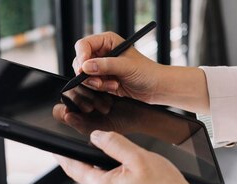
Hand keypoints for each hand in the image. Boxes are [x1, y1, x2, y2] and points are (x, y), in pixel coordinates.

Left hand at [56, 130, 194, 183]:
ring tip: (144, 177)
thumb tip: (97, 136)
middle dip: (104, 165)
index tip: (56, 149)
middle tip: (126, 160)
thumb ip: (115, 144)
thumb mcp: (140, 158)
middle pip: (95, 177)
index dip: (63, 156)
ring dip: (120, 178)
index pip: (74, 168)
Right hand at [73, 32, 209, 112]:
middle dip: (88, 74)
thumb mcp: (126, 67)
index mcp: (107, 41)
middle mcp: (102, 52)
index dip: (81, 56)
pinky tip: (115, 87)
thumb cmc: (146, 72)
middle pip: (80, 61)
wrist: (155, 87)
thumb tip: (86, 67)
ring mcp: (102, 66)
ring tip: (113, 84)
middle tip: (98, 82)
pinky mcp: (103, 79)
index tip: (83, 69)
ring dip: (97, 83)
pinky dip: (101, 88)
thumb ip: (106, 66)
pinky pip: (92, 84)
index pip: (84, 45)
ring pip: (85, 75)